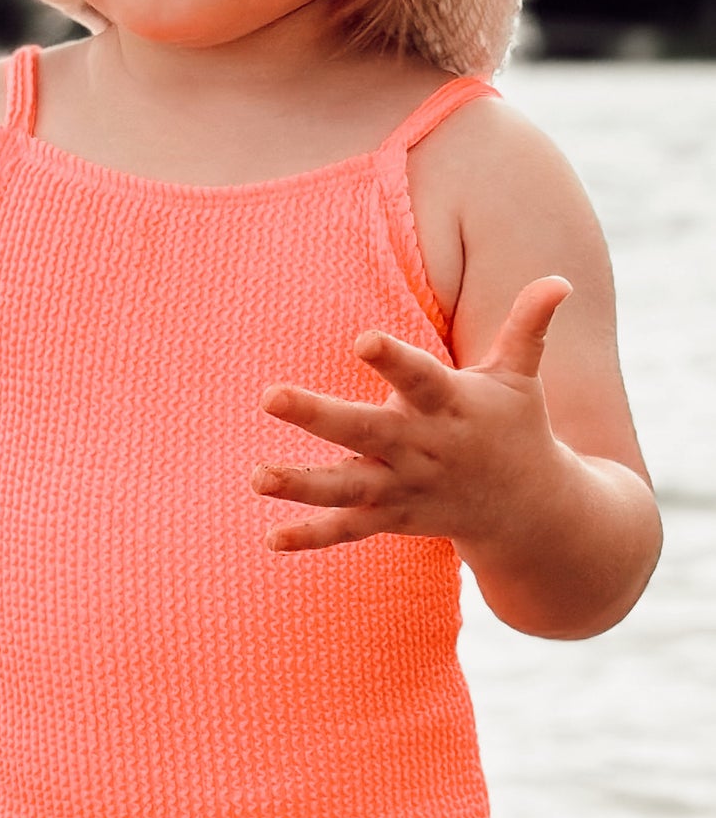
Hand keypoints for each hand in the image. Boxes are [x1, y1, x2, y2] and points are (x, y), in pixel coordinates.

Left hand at [251, 276, 572, 552]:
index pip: (419, 377)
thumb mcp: (522, 377)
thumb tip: (560, 279)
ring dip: (301, 485)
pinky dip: (313, 537)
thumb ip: (530, 328)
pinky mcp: (393, 518)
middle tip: (269, 395)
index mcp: (450, 406)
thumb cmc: (517, 427)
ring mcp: (406, 488)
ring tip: (256, 477)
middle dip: (318, 415)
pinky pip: (349, 530)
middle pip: (365, 432)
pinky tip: (270, 538)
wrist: (534, 514)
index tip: (361, 337)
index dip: (392, 358)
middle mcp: (422, 449)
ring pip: (348, 488)